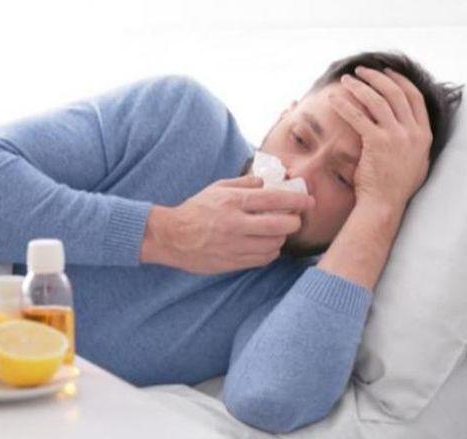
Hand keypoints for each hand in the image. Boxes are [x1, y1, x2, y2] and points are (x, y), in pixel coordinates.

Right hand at [140, 175, 314, 274]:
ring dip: (281, 238)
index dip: (296, 201)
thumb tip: (266, 182)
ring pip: (273, 245)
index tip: (309, 201)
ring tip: (277, 232)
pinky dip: (270, 252)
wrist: (172, 237)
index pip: (273, 200)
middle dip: (293, 222)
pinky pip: (261, 259)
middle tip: (294, 220)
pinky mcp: (231, 262)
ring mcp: (233, 246)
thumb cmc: (195, 210)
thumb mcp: (216, 188)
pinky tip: (266, 246)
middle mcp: (235, 224)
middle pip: (278, 226)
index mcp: (232, 202)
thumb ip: (243, 183)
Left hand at [329, 67, 432, 208]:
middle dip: (377, 77)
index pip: (414, 97)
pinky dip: (345, 105)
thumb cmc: (393, 186)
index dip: (399, 81)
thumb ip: (412, 140)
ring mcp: (397, 137)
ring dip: (360, 86)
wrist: (384, 204)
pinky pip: (359, 117)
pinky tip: (333, 99)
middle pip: (396, 93)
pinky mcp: (378, 143)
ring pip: (378, 101)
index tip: (386, 72)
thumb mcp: (414, 160)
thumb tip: (404, 125)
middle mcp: (413, 132)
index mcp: (423, 134)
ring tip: (346, 79)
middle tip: (361, 70)